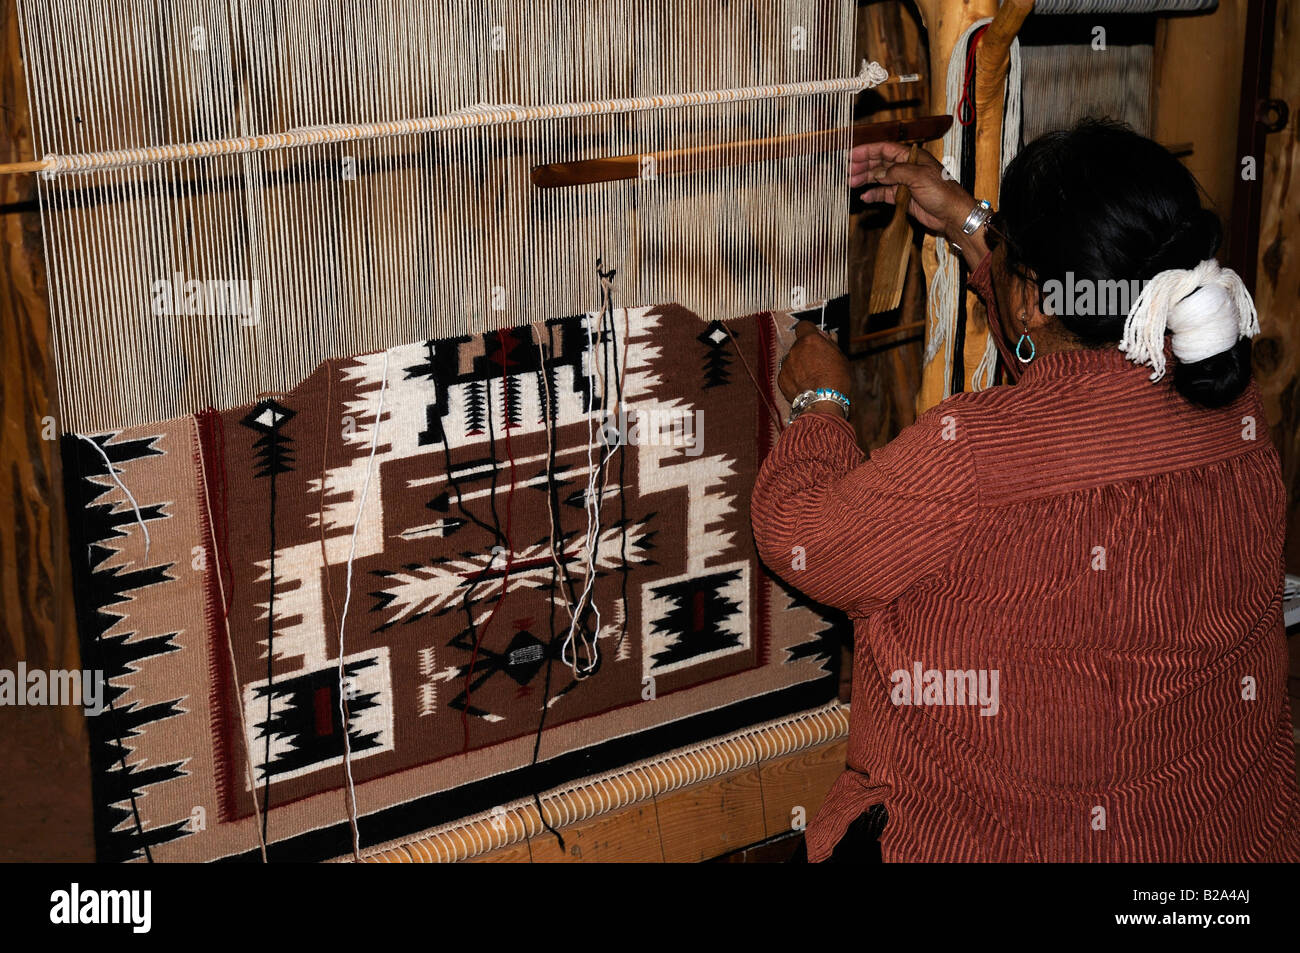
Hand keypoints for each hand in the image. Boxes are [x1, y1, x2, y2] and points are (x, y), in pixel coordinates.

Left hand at [777, 321, 851, 414]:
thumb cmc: (836, 380)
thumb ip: (830, 344)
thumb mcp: (840, 357)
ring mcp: (786, 364)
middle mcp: (795, 349)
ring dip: (800, 365)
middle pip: (799, 345)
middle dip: (807, 351)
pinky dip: (794, 378)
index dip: (810, 331)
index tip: (815, 338)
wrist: (823, 402)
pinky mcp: (781, 379)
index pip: (804, 326)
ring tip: (813, 378)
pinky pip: (787, 374)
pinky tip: (805, 386)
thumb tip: (827, 335)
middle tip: (819, 363)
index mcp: (810, 340)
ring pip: (792, 360)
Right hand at [848, 141, 975, 243]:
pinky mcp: (903, 198)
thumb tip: (877, 173)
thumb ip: (896, 172)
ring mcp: (904, 183)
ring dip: (866, 180)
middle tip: (848, 171)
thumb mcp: (918, 176)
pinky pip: (885, 194)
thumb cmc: (942, 192)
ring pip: (880, 178)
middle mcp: (907, 168)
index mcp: (912, 157)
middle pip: (880, 163)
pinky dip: (874, 195)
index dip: (868, 151)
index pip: (885, 149)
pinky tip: (865, 197)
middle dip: (864, 166)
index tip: (852, 155)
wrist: (952, 214)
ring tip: (852, 183)